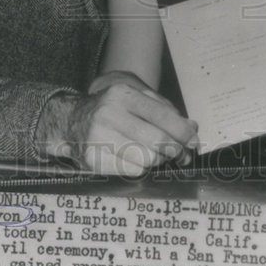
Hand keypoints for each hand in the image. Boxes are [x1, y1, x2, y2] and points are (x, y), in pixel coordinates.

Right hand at [36, 77, 198, 176]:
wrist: (72, 121)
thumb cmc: (113, 110)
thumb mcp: (136, 100)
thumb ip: (165, 111)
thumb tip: (192, 128)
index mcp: (123, 94)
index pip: (163, 116)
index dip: (183, 132)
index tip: (193, 141)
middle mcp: (109, 113)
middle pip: (158, 141)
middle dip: (176, 150)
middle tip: (181, 154)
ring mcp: (99, 137)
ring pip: (147, 159)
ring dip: (158, 160)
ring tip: (158, 156)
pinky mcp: (94, 160)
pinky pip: (132, 171)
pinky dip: (141, 168)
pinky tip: (137, 160)